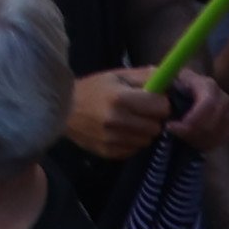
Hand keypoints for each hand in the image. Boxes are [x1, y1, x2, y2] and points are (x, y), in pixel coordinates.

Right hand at [65, 69, 180, 160]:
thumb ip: (143, 76)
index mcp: (120, 97)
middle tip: (141, 111)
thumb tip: (167, 77)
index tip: (154, 99)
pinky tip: (120, 132)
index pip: (160, 106)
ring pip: (147, 140)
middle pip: (156, 126)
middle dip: (153, 118)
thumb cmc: (92, 89)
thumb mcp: (116, 75)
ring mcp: (112, 139)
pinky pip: (134, 150)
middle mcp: (117, 120)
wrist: (61, 109)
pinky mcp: (108, 152)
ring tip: (129, 121)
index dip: (160, 102)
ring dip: (143, 131)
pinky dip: (132, 142)